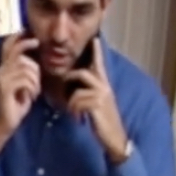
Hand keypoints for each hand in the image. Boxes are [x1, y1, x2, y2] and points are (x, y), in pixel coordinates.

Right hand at [0, 33, 41, 140]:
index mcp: (3, 68)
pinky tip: (29, 97)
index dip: (21, 39)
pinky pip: (25, 79)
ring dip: (34, 82)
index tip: (35, 40)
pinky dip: (32, 88)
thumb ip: (25, 70)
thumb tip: (34, 57)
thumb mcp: (23, 84)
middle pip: (22, 57)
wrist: (6, 124)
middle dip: (34, 69)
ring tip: (32, 93)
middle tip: (35, 85)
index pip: (9, 46)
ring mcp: (1, 78)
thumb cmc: (16, 105)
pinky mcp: (5, 87)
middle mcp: (0, 70)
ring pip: (26, 68)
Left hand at [66, 40, 128, 159]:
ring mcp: (102, 94)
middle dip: (68, 80)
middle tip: (61, 92)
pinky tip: (79, 119)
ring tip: (74, 112)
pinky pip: (77, 101)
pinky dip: (74, 110)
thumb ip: (84, 93)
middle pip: (82, 73)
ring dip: (70, 101)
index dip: (96, 52)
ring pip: (78, 88)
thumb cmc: (100, 121)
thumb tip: (70, 87)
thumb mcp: (93, 104)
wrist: (114, 137)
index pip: (98, 64)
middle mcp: (104, 85)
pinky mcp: (98, 104)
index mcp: (103, 84)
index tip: (95, 38)